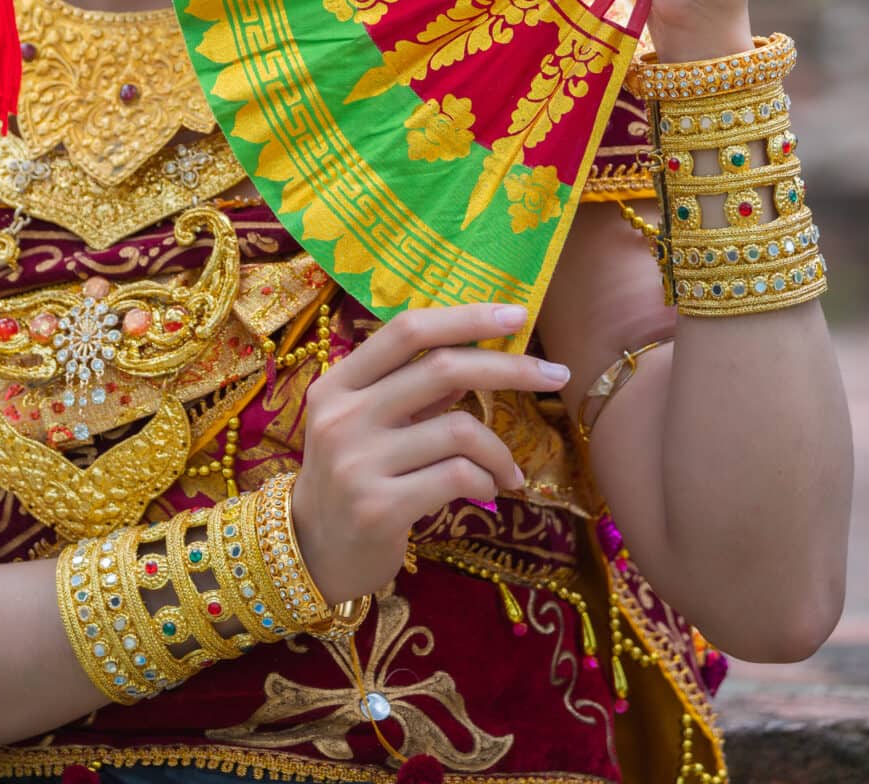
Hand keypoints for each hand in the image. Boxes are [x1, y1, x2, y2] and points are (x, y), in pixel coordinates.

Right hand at [290, 303, 567, 604]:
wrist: (312, 554)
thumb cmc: (349, 478)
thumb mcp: (365, 423)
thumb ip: (409, 388)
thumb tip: (476, 350)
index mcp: (338, 382)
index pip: (407, 330)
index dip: (465, 317)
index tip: (517, 314)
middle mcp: (344, 415)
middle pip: (442, 368)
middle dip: (511, 367)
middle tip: (556, 375)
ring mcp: (358, 461)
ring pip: (460, 429)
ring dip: (500, 449)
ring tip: (509, 470)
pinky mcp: (379, 507)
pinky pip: (457, 476)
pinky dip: (486, 480)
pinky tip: (488, 491)